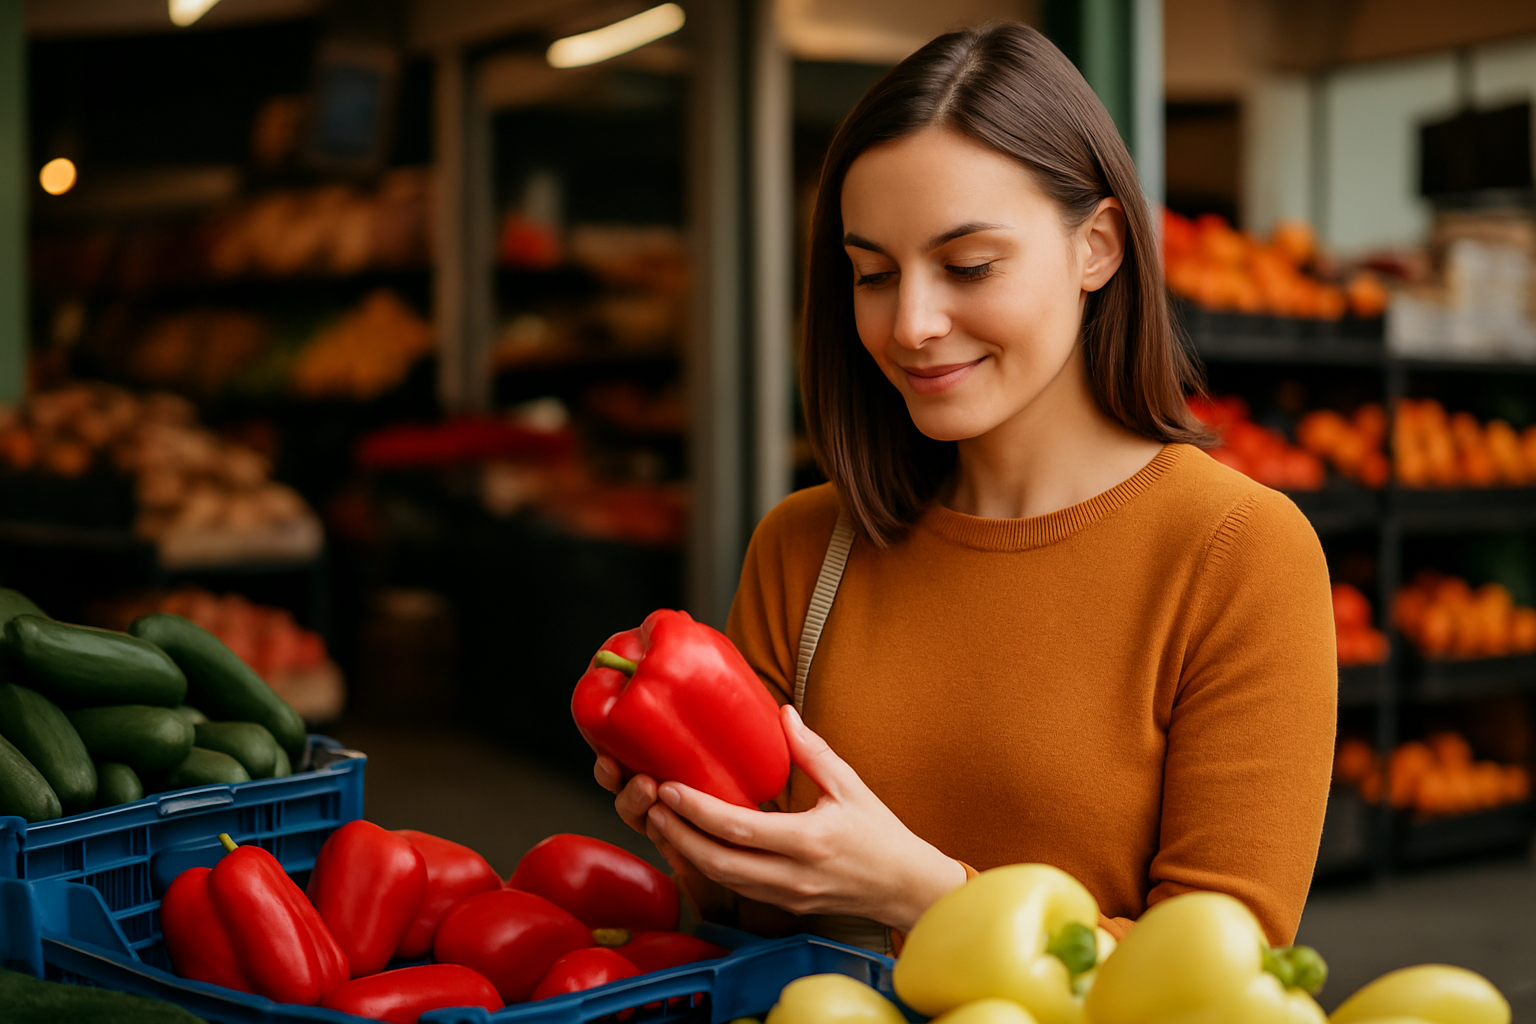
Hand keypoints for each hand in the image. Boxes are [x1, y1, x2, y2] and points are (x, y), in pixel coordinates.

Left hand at [641, 704, 966, 930]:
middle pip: (718, 862)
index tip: (669, 787)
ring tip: (661, 823)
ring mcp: (786, 897)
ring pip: (721, 881)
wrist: (908, 889)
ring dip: (686, 853)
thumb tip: (782, 712)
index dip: (698, 810)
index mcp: (809, 841)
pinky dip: (708, 868)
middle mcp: (792, 875)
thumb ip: (812, 750)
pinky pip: (736, 889)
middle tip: (650, 805)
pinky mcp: (784, 907)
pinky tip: (691, 847)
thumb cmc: (883, 836)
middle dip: (677, 835)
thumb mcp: (850, 785)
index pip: (739, 829)